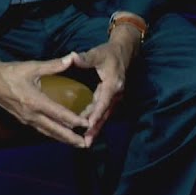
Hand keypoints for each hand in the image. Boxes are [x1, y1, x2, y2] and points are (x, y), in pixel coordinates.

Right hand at [0, 50, 90, 147]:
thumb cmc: (11, 73)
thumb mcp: (33, 67)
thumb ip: (54, 65)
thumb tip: (72, 57)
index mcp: (35, 102)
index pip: (58, 114)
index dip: (73, 120)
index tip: (86, 125)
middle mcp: (31, 114)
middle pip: (54, 130)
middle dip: (70, 138)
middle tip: (85, 144)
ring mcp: (26, 119)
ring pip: (47, 132)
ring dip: (62, 139)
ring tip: (76, 144)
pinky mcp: (22, 119)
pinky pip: (40, 130)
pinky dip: (52, 134)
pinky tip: (59, 135)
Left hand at [68, 30, 136, 146]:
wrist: (124, 52)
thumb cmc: (109, 53)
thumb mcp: (97, 54)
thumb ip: (85, 58)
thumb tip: (72, 57)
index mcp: (113, 84)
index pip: (103, 102)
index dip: (96, 114)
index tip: (87, 125)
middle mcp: (116, 94)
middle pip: (104, 114)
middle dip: (95, 128)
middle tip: (85, 142)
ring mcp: (116, 98)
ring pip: (105, 116)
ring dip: (96, 129)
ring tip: (86, 142)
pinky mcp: (113, 100)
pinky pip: (104, 113)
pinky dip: (97, 122)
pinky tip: (88, 131)